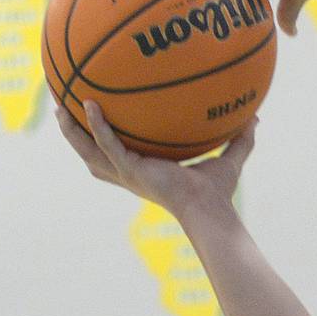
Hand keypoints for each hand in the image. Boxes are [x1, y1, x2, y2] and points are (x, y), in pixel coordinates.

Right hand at [57, 101, 253, 219]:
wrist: (211, 210)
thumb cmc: (218, 193)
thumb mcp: (229, 160)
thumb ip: (240, 139)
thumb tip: (256, 118)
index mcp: (143, 171)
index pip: (114, 154)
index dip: (100, 138)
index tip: (94, 118)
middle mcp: (129, 174)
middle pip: (90, 152)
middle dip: (74, 132)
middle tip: (62, 106)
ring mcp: (127, 173)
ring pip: (88, 150)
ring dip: (72, 130)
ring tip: (60, 105)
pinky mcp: (132, 171)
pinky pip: (108, 144)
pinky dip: (98, 126)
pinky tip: (91, 106)